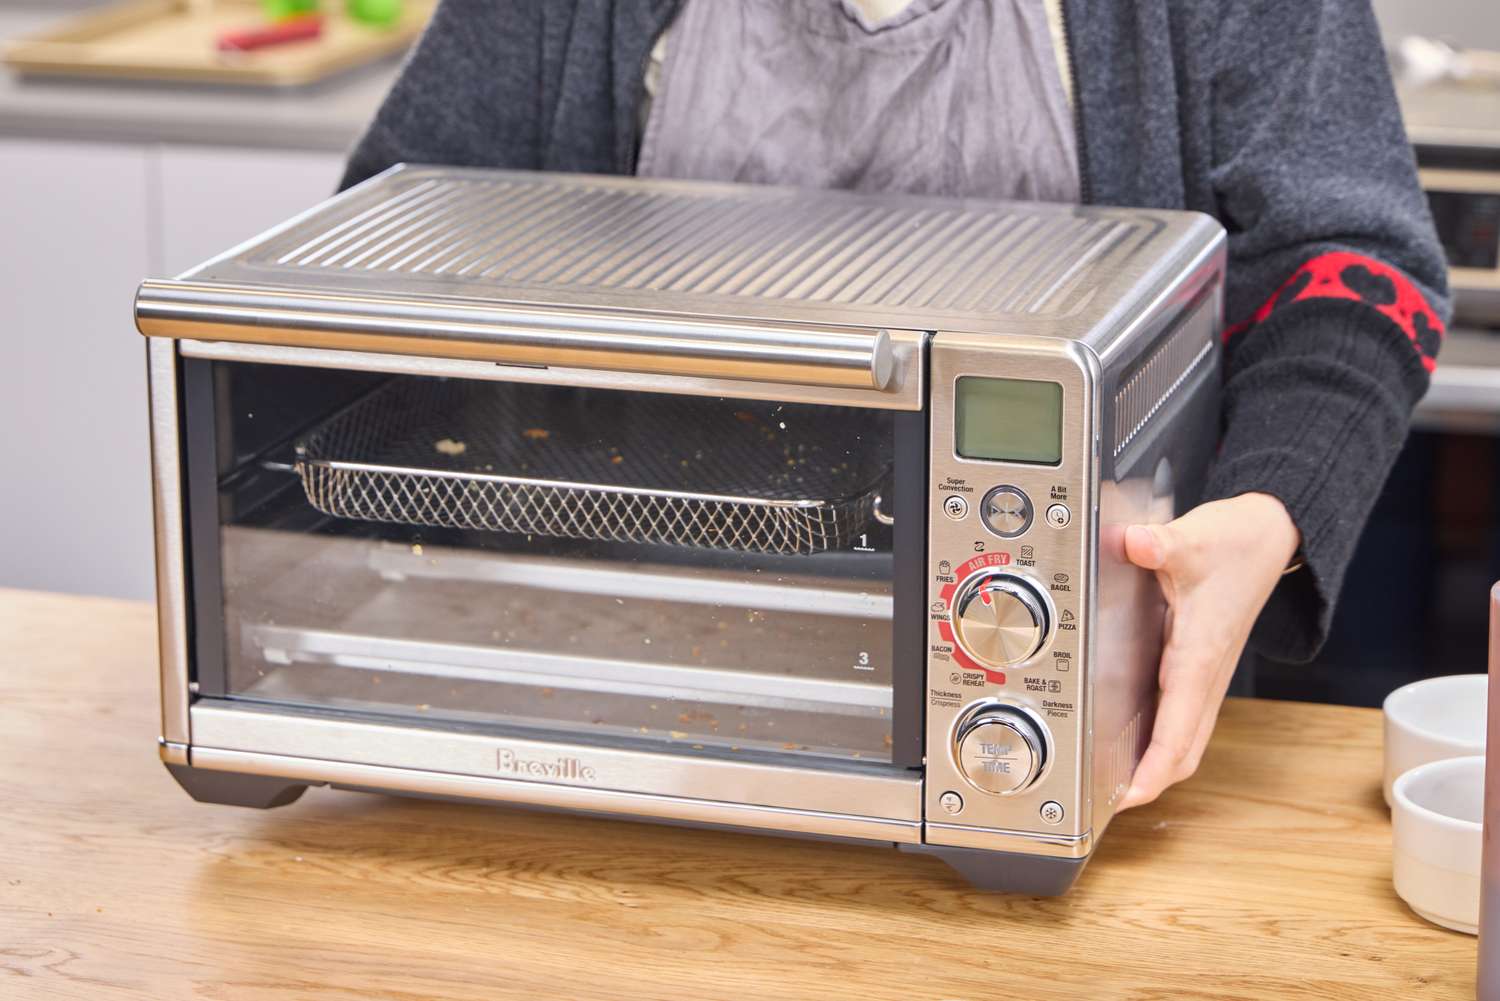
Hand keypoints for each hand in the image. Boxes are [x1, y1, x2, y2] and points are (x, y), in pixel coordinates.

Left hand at [1116, 492, 1299, 809]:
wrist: (1271, 535)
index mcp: (1199, 655)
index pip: (1179, 727)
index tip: (1129, 795)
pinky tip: (1135, 744)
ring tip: (1115, 785)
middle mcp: (1205, 673)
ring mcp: (1206, 674)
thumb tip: (1137, 543)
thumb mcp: (1195, 538)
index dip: (1155, 767)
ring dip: (1159, 766)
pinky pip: (1184, 719)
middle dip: (1152, 782)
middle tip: (1108, 802)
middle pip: (1185, 750)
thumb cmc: (1238, 542)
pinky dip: (1163, 742)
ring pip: (1187, 739)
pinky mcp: (1201, 666)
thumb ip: (1162, 543)